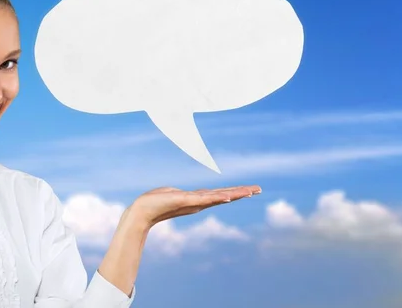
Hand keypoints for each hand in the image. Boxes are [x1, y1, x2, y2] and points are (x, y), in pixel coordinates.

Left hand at [129, 185, 261, 228]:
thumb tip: (182, 196)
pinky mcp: (186, 201)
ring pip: (218, 197)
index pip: (219, 194)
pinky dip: (217, 198)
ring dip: (235, 194)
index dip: (234, 192)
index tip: (249, 190)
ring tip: (250, 192)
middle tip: (259, 189)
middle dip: (241, 192)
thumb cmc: (155, 202)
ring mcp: (194, 203)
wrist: (142, 211)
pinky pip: (205, 199)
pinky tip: (228, 196)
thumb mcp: (172, 194)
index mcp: (196, 200)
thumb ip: (180, 195)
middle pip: (224, 195)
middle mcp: (198, 202)